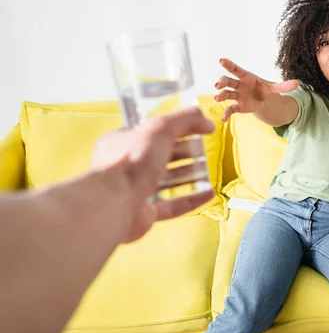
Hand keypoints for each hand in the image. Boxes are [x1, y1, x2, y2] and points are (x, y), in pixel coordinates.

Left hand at [90, 107, 215, 241]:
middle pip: (161, 156)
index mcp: (123, 141)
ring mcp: (135, 191)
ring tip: (209, 171)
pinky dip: (191, 199)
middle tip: (205, 151)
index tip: (200, 129)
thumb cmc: (133, 160)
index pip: (153, 131)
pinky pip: (172, 205)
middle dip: (185, 152)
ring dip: (189, 175)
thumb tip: (208, 122)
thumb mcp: (161, 128)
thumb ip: (185, 119)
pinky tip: (208, 194)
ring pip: (167, 181)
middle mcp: (127, 165)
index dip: (177, 128)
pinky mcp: (144, 213)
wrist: (115, 202)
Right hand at [214, 58, 299, 121]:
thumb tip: (299, 83)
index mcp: (246, 77)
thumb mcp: (274, 88)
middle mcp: (239, 85)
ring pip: (226, 94)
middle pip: (228, 81)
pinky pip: (230, 109)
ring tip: (217, 100)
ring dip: (221, 96)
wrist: (262, 100)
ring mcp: (236, 96)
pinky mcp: (237, 106)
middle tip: (218, 85)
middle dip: (222, 82)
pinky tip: (224, 120)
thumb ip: (284, 86)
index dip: (229, 65)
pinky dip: (226, 114)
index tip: (221, 60)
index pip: (236, 70)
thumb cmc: (265, 89)